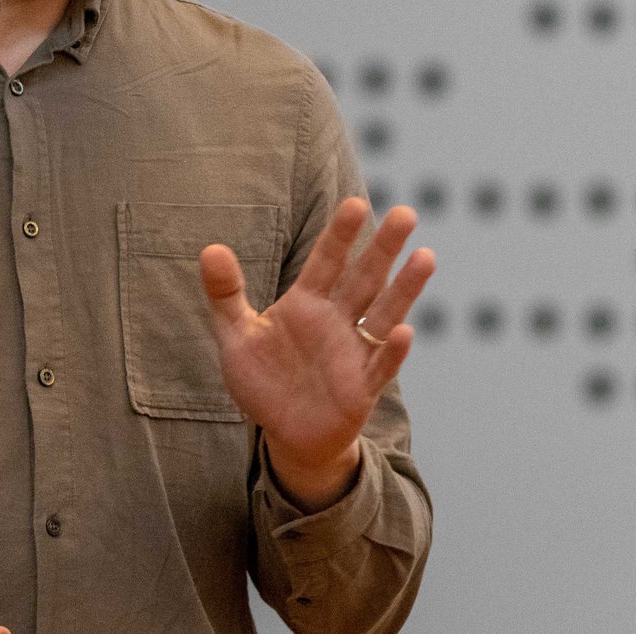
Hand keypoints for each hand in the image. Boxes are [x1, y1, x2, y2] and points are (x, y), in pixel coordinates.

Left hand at [199, 197, 435, 509]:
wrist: (286, 433)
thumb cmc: (264, 378)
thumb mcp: (236, 334)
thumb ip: (225, 293)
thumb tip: (210, 249)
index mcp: (307, 302)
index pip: (326, 261)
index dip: (339, 235)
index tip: (353, 204)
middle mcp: (336, 320)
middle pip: (365, 278)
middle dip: (383, 248)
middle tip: (405, 213)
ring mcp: (353, 353)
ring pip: (384, 314)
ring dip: (404, 289)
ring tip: (425, 257)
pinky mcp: (361, 388)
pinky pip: (380, 367)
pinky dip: (392, 351)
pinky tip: (405, 332)